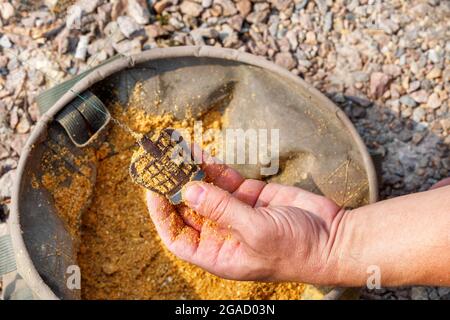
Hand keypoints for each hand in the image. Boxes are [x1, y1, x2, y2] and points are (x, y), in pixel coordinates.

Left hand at [146, 153, 344, 284]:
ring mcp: (236, 212)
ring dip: (189, 172)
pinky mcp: (250, 195)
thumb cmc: (296, 248)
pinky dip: (211, 166)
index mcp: (219, 254)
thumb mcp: (256, 231)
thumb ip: (221, 210)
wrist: (334, 237)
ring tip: (173, 151)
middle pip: (189, 209)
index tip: (153, 189)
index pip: (179, 237)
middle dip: (173, 187)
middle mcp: (223, 234)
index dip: (162, 214)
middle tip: (159, 163)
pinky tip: (196, 152)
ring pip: (205, 190)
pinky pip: (224, 179)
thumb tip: (188, 191)